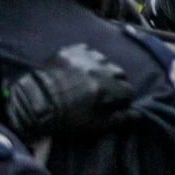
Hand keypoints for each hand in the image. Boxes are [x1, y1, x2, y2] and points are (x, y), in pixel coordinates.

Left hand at [4, 44, 134, 139]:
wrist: (35, 102)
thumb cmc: (67, 117)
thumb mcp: (95, 124)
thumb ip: (120, 118)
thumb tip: (140, 115)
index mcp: (110, 87)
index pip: (128, 91)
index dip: (121, 100)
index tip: (111, 106)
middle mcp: (102, 68)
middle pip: (119, 73)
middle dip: (113, 83)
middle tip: (98, 93)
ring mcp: (86, 57)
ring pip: (103, 61)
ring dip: (99, 69)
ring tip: (86, 79)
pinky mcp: (70, 50)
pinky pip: (85, 51)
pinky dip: (84, 58)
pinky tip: (76, 68)